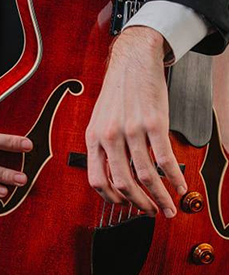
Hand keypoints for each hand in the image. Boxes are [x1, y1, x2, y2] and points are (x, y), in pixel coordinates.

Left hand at [85, 26, 186, 216]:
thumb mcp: (99, 118)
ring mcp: (132, 130)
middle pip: (123, 183)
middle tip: (151, 213)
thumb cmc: (118, 90)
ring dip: (160, 197)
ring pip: (146, 176)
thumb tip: (111, 176)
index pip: (97, 180)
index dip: (112, 199)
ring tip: (169, 207)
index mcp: (94, 136)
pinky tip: (180, 186)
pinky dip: (174, 179)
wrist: (133, 61)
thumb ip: (102, 145)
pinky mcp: (154, 123)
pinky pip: (165, 160)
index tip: (125, 206)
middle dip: (139, 204)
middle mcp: (110, 135)